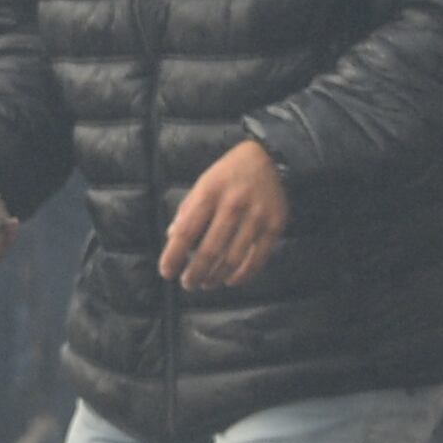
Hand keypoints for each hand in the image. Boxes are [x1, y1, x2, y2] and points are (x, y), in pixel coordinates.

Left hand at [157, 135, 289, 288]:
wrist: (270, 158)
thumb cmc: (229, 174)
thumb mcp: (203, 183)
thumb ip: (187, 210)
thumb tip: (172, 236)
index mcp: (210, 193)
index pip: (187, 231)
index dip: (174, 255)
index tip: (166, 272)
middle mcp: (233, 205)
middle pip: (210, 250)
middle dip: (195, 272)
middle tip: (187, 284)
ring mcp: (256, 216)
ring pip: (233, 259)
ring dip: (216, 277)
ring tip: (206, 283)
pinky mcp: (275, 225)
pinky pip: (258, 259)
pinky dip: (243, 275)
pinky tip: (230, 281)